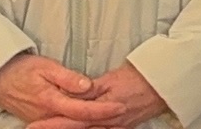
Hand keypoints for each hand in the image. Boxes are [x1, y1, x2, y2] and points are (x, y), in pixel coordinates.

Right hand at [0, 53, 118, 126]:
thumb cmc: (21, 69)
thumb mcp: (45, 67)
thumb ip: (67, 78)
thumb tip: (88, 86)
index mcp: (51, 101)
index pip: (83, 110)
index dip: (104, 110)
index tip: (121, 106)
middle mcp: (49, 115)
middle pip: (80, 122)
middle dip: (103, 120)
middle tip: (124, 113)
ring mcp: (44, 120)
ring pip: (73, 126)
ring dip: (93, 123)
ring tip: (114, 118)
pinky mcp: (42, 120)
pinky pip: (64, 125)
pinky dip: (80, 123)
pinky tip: (92, 122)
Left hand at [26, 64, 167, 128]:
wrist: (165, 85)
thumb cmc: (141, 78)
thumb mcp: (114, 79)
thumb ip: (92, 88)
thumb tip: (73, 94)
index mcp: (104, 109)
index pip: (73, 118)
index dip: (52, 123)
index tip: (34, 126)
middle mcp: (108, 123)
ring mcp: (115, 128)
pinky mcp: (120, 128)